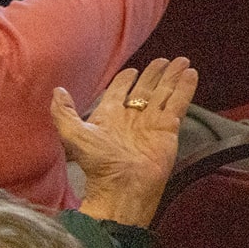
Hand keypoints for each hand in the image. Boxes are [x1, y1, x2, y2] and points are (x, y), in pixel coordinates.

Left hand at [55, 58, 196, 228]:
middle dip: (155, 74)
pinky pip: (178, 103)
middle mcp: (132, 116)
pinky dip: (185, 88)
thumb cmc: (98, 164)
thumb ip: (64, 113)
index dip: (125, 79)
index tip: (132, 70)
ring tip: (182, 61)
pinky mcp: (169, 128)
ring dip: (172, 76)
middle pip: (146, 88)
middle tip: (165, 61)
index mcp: (109, 115)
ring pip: (164, 92)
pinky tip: (191, 74)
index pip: (119, 90)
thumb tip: (57, 91)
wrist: (124, 187)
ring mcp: (152, 122)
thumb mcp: (74, 136)